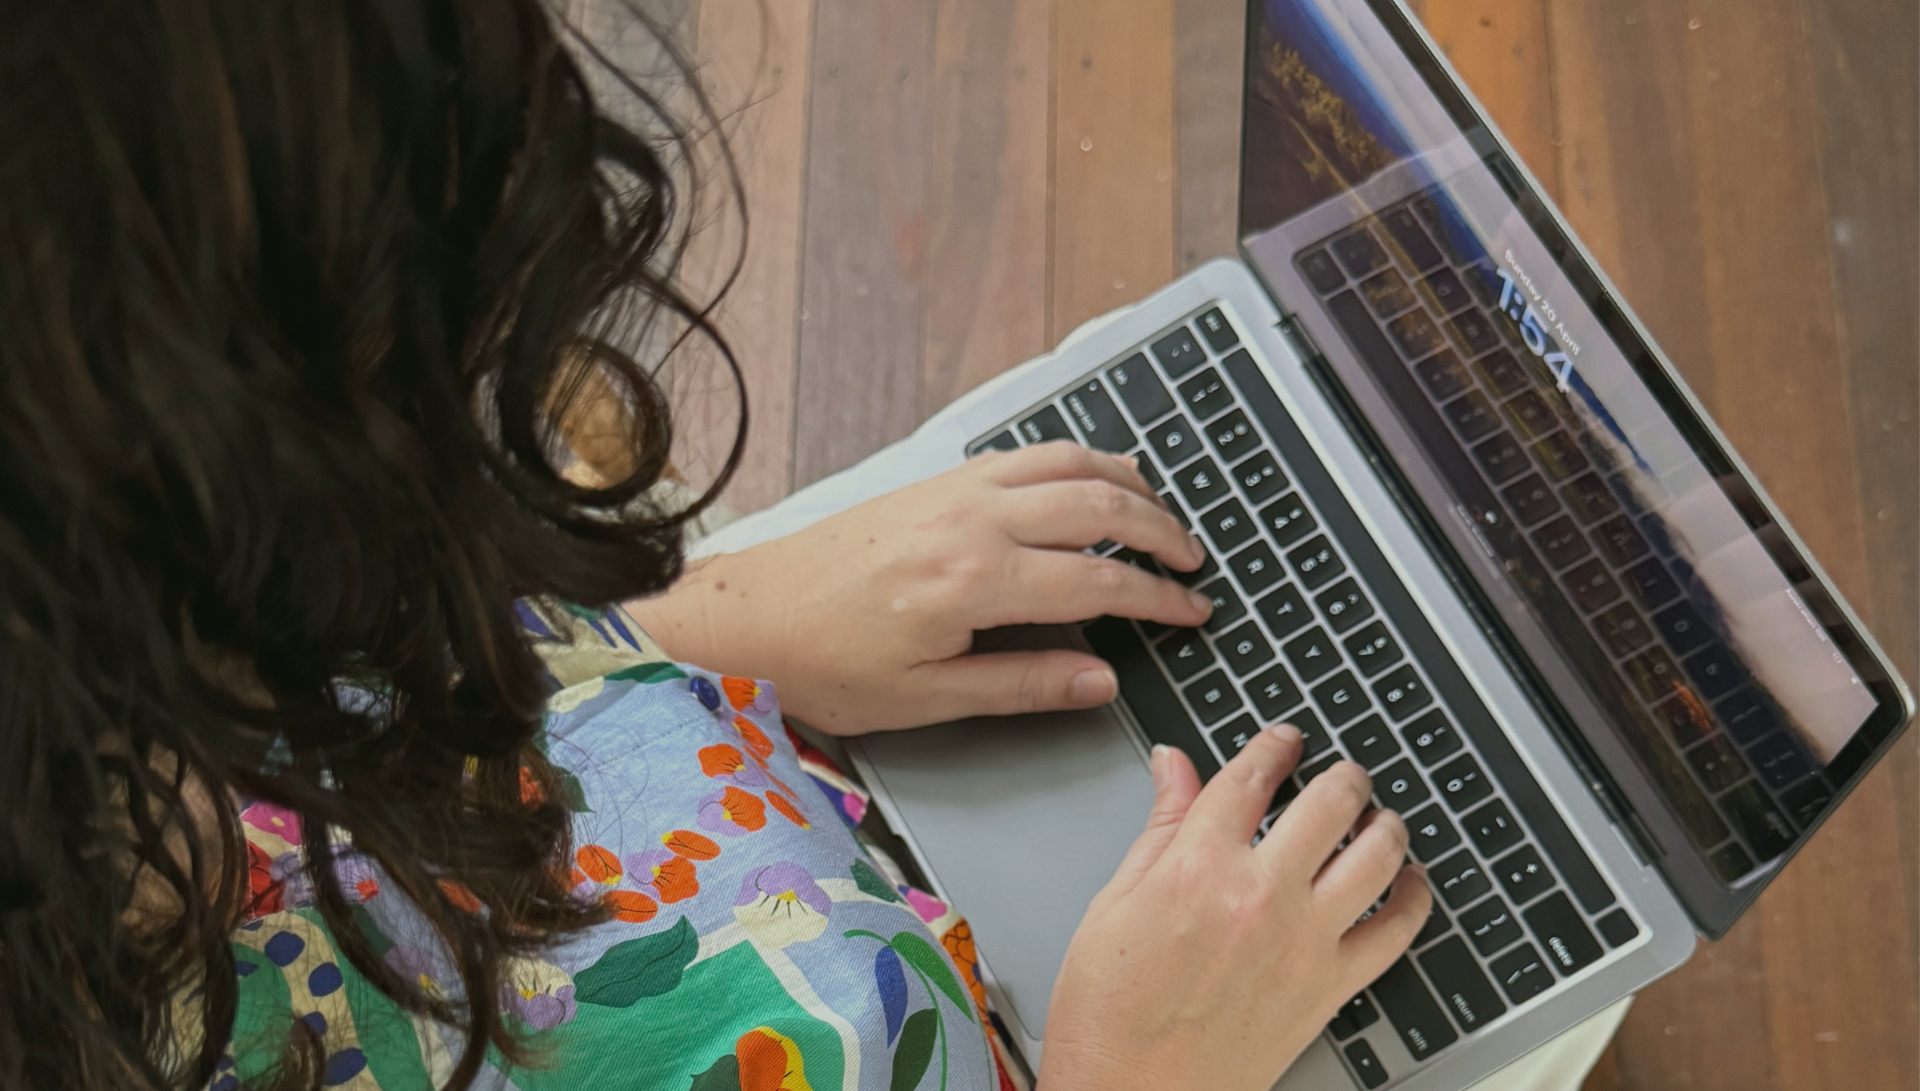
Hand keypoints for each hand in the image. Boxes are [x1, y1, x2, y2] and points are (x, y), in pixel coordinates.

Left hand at [624, 442, 1212, 733]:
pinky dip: (1077, 461)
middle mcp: (972, 519)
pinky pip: (1027, 454)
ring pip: (1069, 464)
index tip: (1192, 614)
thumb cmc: (821, 664)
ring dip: (1128, 484)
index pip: (1098, 582)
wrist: (745, 614)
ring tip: (1162, 515)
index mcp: (974, 581)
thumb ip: (1022, 686)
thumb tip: (1100, 680)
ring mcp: (953, 488)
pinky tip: (1092, 480)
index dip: (1158, 600)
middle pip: (1099, 507)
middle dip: (1161, 533)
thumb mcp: (924, 700)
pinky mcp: (935, 478)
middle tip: (1194, 566)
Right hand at [1040, 725, 1429, 1090]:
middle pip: (1329, 802)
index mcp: (1197, 866)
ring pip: (1376, 856)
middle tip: (1344, 772)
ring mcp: (1303, 942)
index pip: (1252, 776)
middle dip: (1343, 774)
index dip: (1274, 744)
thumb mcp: (1114, 902)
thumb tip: (1173, 766)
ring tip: (1382, 817)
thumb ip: (1159, 827)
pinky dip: (1413, 899)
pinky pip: (1396, 933)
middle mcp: (1259, 895)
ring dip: (1386, 824)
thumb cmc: (1109, 1014)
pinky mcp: (1330, 989)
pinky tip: (1410, 884)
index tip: (1285, 739)